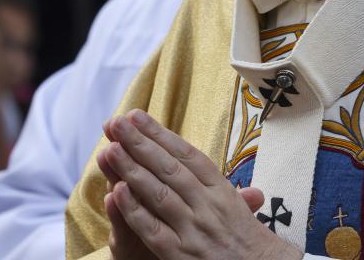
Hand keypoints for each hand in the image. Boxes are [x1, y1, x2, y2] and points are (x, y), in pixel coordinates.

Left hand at [95, 110, 301, 259]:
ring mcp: (194, 230)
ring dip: (132, 169)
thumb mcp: (244, 212)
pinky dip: (134, 210)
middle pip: (170, 168)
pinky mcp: (181, 255)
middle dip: (141, 143)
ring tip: (110, 148)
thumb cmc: (252, 246)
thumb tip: (225, 176)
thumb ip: (229, 192)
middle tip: (117, 122)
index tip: (138, 117)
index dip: (161, 134)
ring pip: (159, 193)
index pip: (188, 156)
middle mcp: (208, 206)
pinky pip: (152, 230)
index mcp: (223, 191)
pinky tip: (116, 191)